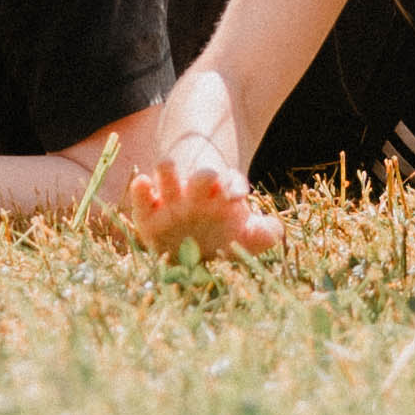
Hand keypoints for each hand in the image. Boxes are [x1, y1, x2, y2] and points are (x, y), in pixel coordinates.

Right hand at [126, 148, 283, 262]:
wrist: (189, 250)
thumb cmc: (221, 238)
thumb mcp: (245, 237)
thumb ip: (263, 234)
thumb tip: (274, 229)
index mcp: (222, 198)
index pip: (230, 183)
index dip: (234, 184)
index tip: (237, 193)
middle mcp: (197, 194)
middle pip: (201, 176)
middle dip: (205, 176)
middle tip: (209, 176)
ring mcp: (171, 199)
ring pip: (168, 175)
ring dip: (168, 171)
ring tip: (167, 165)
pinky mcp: (147, 212)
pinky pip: (141, 198)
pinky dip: (141, 190)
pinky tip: (143, 182)